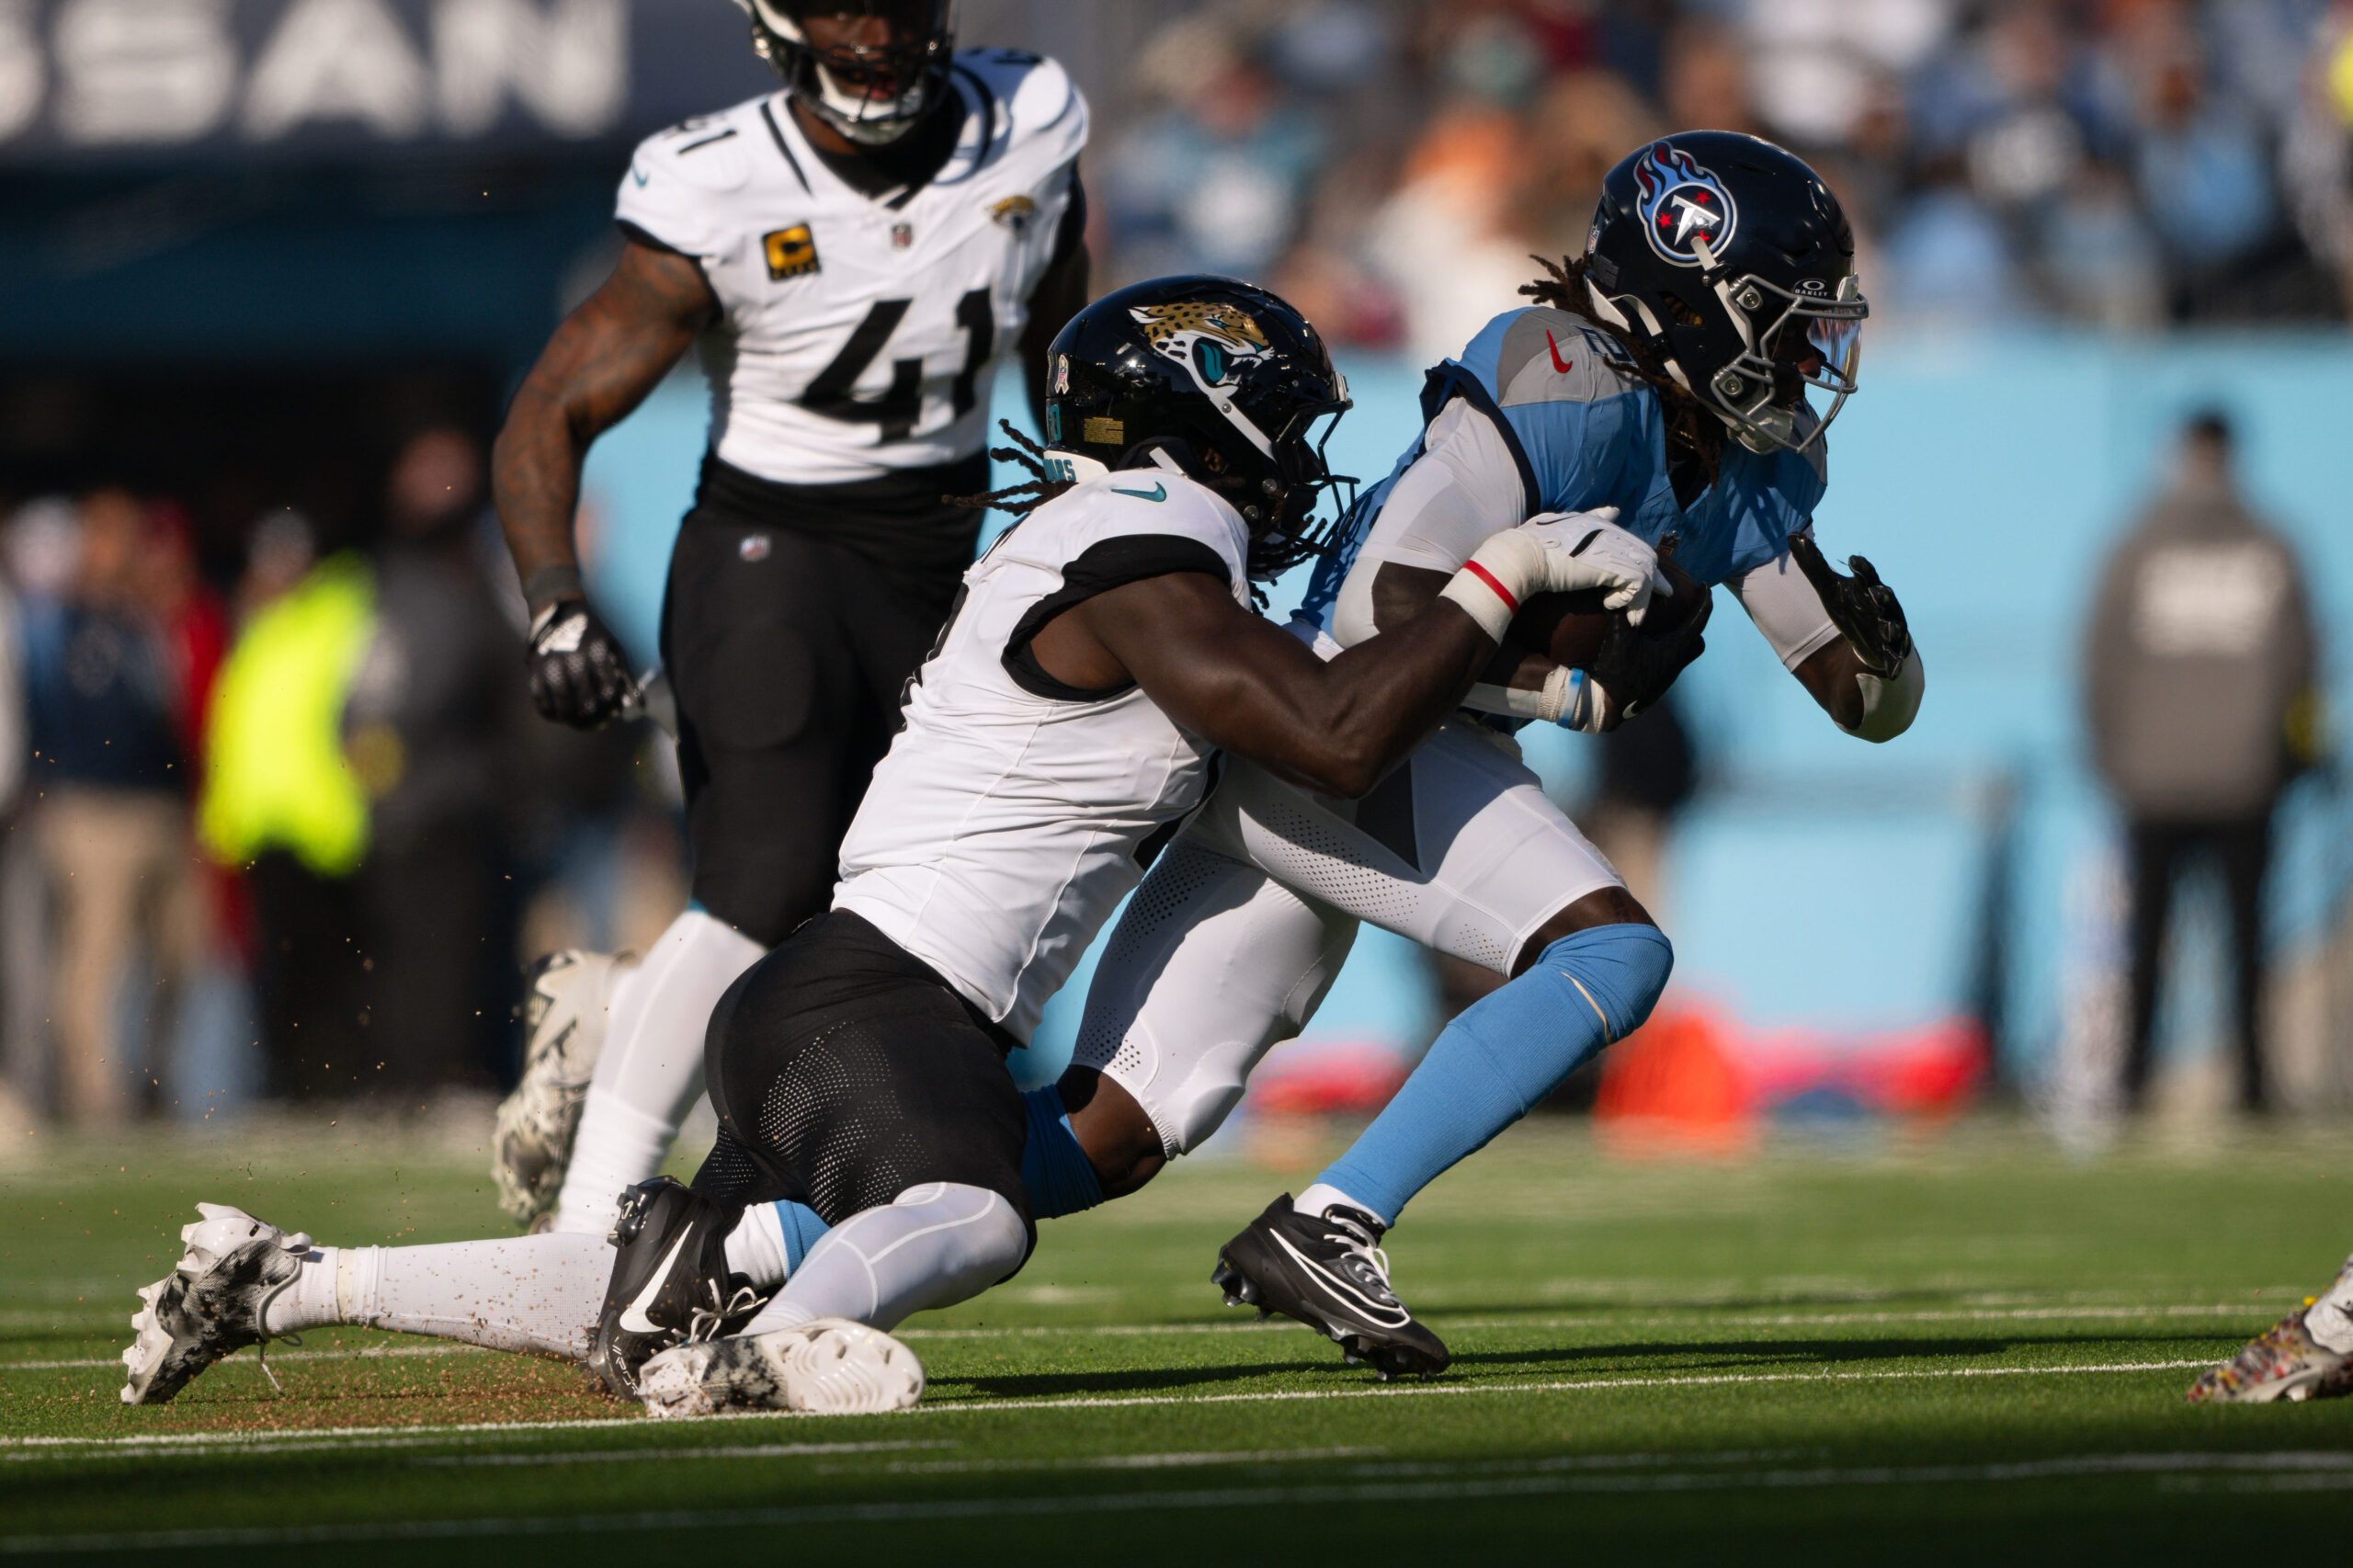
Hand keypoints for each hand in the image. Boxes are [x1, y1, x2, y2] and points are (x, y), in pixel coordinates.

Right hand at [527, 599, 638, 728]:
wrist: (559, 610)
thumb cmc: (592, 633)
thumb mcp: (613, 647)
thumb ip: (623, 674)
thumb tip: (635, 702)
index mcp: (597, 653)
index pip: (607, 691)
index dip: (611, 706)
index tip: (612, 713)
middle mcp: (574, 659)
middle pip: (586, 701)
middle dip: (593, 718)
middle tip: (595, 723)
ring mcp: (552, 664)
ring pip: (563, 704)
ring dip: (571, 719)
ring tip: (577, 722)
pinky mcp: (535, 668)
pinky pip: (539, 698)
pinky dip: (548, 712)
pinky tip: (557, 716)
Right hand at [1514, 508, 1670, 624]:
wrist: (1524, 555)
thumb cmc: (1529, 545)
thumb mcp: (1556, 524)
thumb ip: (1586, 518)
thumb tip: (1613, 510)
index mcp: (1596, 525)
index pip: (1626, 538)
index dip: (1637, 555)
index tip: (1650, 573)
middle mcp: (1609, 531)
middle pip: (1644, 555)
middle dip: (1655, 578)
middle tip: (1664, 596)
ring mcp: (1613, 547)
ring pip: (1645, 572)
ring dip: (1642, 597)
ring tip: (1636, 617)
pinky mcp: (1614, 566)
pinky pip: (1637, 586)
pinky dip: (1630, 601)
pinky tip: (1612, 608)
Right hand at [1581, 578, 1711, 730]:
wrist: (1610, 706)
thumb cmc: (1619, 672)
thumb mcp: (1617, 638)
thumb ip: (1618, 612)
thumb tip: (1613, 590)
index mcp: (1675, 649)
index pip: (1698, 620)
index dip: (1704, 601)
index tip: (1705, 586)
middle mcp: (1676, 662)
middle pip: (1697, 642)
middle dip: (1696, 626)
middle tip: (1687, 611)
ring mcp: (1668, 676)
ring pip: (1684, 654)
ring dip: (1680, 640)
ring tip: (1666, 628)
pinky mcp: (1658, 683)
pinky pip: (1670, 662)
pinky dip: (1665, 651)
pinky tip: (1648, 647)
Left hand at [1789, 533, 1910, 678]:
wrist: (1871, 645)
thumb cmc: (1852, 610)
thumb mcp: (1829, 591)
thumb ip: (1814, 566)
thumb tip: (1792, 536)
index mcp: (1869, 590)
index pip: (1867, 577)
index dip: (1863, 570)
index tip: (1853, 561)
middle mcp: (1884, 608)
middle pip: (1885, 600)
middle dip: (1881, 597)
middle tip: (1876, 594)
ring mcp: (1892, 630)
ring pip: (1894, 627)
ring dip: (1891, 627)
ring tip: (1887, 629)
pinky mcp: (1892, 654)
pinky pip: (1895, 658)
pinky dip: (1894, 662)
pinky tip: (1892, 668)